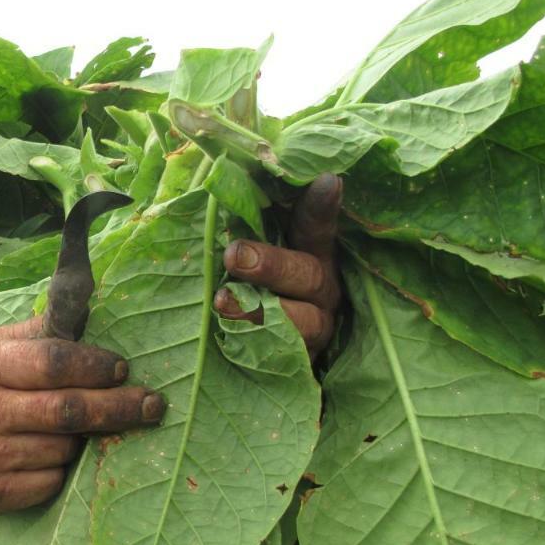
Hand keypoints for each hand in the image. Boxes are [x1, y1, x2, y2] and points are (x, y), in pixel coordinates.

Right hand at [0, 317, 164, 512]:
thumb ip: (33, 334)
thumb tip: (85, 314)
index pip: (50, 362)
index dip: (93, 365)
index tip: (121, 368)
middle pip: (66, 410)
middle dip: (118, 407)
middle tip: (151, 404)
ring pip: (64, 449)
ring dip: (83, 440)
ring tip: (79, 429)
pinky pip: (50, 482)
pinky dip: (62, 469)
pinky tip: (53, 455)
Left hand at [213, 173, 342, 357]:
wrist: (267, 357)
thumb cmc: (256, 287)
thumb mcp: (260, 255)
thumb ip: (248, 229)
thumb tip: (215, 188)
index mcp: (313, 256)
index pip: (317, 228)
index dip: (322, 207)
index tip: (329, 181)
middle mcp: (321, 290)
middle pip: (307, 274)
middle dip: (272, 265)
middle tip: (235, 256)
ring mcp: (316, 328)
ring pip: (300, 321)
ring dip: (259, 311)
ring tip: (222, 302)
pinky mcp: (302, 363)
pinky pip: (283, 358)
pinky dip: (255, 348)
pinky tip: (228, 341)